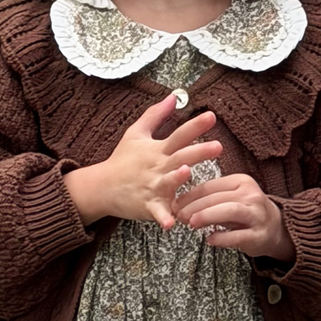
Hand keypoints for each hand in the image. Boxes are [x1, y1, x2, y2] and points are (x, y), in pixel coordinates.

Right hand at [64, 94, 222, 229]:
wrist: (102, 187)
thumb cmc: (122, 160)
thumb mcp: (136, 133)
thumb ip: (156, 114)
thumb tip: (173, 96)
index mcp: (158, 149)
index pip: (180, 134)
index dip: (195, 125)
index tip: (212, 116)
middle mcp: (158, 167)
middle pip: (181, 156)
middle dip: (198, 152)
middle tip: (217, 146)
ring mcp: (153, 186)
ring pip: (168, 183)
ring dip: (176, 179)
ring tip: (187, 173)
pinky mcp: (148, 206)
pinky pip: (158, 212)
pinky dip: (163, 218)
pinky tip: (170, 224)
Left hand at [173, 171, 295, 260]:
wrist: (275, 229)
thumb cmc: (245, 212)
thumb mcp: (229, 199)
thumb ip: (208, 200)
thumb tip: (178, 206)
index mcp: (241, 181)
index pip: (210, 186)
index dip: (189, 195)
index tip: (175, 205)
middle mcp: (251, 195)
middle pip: (217, 198)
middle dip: (194, 207)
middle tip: (179, 216)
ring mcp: (257, 215)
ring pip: (229, 210)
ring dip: (207, 216)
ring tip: (191, 223)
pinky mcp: (258, 235)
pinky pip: (237, 236)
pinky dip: (221, 238)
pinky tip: (209, 239)